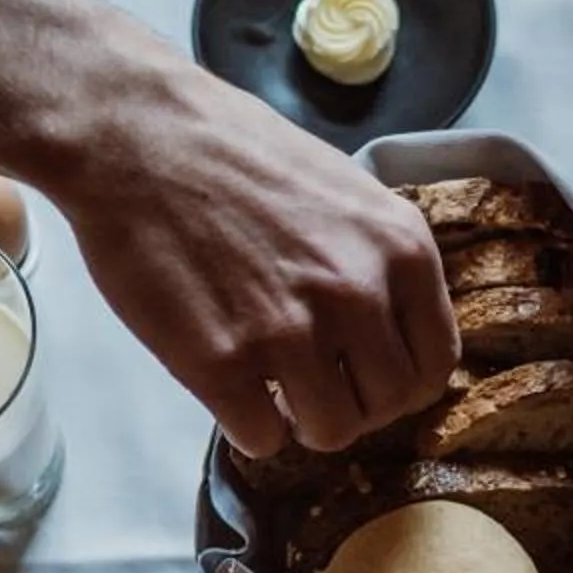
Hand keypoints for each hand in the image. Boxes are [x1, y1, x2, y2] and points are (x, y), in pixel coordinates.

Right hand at [58, 54, 457, 456]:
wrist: (137, 133)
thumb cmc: (234, 152)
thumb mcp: (346, 191)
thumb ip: (379, 261)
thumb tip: (393, 329)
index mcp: (401, 250)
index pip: (435, 364)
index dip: (400, 381)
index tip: (366, 375)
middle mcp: (358, 295)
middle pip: (387, 407)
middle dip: (352, 404)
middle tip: (312, 384)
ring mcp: (290, 333)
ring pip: (331, 433)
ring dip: (301, 422)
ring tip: (271, 389)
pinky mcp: (222, 362)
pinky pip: (262, 439)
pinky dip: (246, 425)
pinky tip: (229, 387)